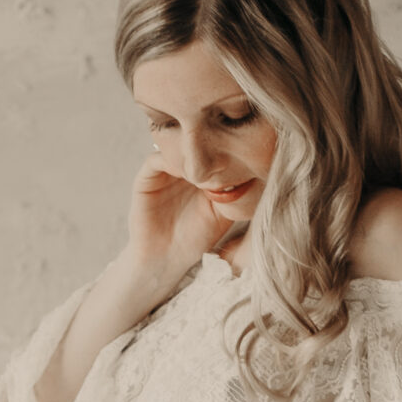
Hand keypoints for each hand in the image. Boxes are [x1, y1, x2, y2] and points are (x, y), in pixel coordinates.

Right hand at [124, 150, 238, 280]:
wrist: (167, 259)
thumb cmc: (198, 238)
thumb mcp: (224, 212)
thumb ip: (235, 191)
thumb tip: (255, 170)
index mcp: (200, 173)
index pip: (210, 149)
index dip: (223, 146)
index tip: (238, 149)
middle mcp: (181, 168)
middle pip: (192, 142)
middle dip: (206, 143)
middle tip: (222, 146)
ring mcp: (163, 171)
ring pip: (174, 147)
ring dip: (188, 151)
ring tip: (205, 160)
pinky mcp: (146, 179)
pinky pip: (156, 160)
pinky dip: (170, 160)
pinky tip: (186, 171)